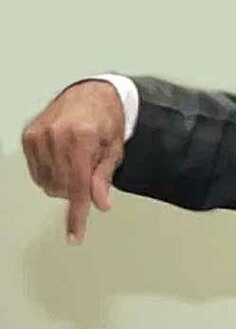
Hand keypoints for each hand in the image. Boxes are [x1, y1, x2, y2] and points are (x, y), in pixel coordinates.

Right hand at [21, 80, 125, 244]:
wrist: (92, 92)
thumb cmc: (107, 117)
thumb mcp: (115, 148)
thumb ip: (104, 177)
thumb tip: (100, 203)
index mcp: (80, 138)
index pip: (78, 187)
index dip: (77, 215)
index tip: (75, 236)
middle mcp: (56, 136)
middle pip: (62, 188)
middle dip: (78, 190)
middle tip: (91, 172)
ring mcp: (39, 136)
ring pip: (47, 184)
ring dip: (64, 182)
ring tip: (78, 161)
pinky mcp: (29, 137)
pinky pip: (37, 172)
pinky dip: (51, 174)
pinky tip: (63, 160)